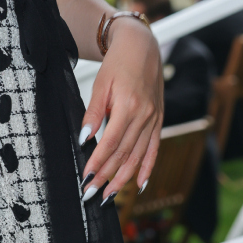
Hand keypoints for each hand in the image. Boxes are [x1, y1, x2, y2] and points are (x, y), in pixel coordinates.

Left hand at [79, 18, 163, 203]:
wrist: (142, 47)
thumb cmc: (118, 63)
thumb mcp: (101, 83)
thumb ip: (93, 112)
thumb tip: (84, 138)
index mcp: (128, 106)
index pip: (111, 143)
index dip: (98, 162)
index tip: (86, 178)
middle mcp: (144, 116)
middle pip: (124, 154)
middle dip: (107, 177)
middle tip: (92, 195)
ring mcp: (154, 120)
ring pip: (138, 156)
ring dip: (123, 179)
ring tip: (109, 195)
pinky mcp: (159, 121)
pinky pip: (153, 149)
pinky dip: (146, 168)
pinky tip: (138, 185)